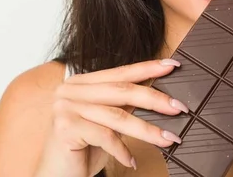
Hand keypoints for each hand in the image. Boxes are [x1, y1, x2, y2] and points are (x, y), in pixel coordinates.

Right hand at [35, 59, 188, 176]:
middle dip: (155, 99)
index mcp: (80, 83)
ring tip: (169, 138)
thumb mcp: (105, 123)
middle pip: (121, 91)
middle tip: (179, 107)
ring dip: (148, 130)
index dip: (147, 68)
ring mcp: (65, 107)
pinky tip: (131, 161)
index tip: (172, 66)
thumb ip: (121, 106)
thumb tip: (156, 95)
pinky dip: (122, 151)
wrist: (54, 176)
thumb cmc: (81, 150)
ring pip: (118, 116)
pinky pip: (105, 136)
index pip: (119, 73)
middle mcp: (70, 90)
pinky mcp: (65, 127)